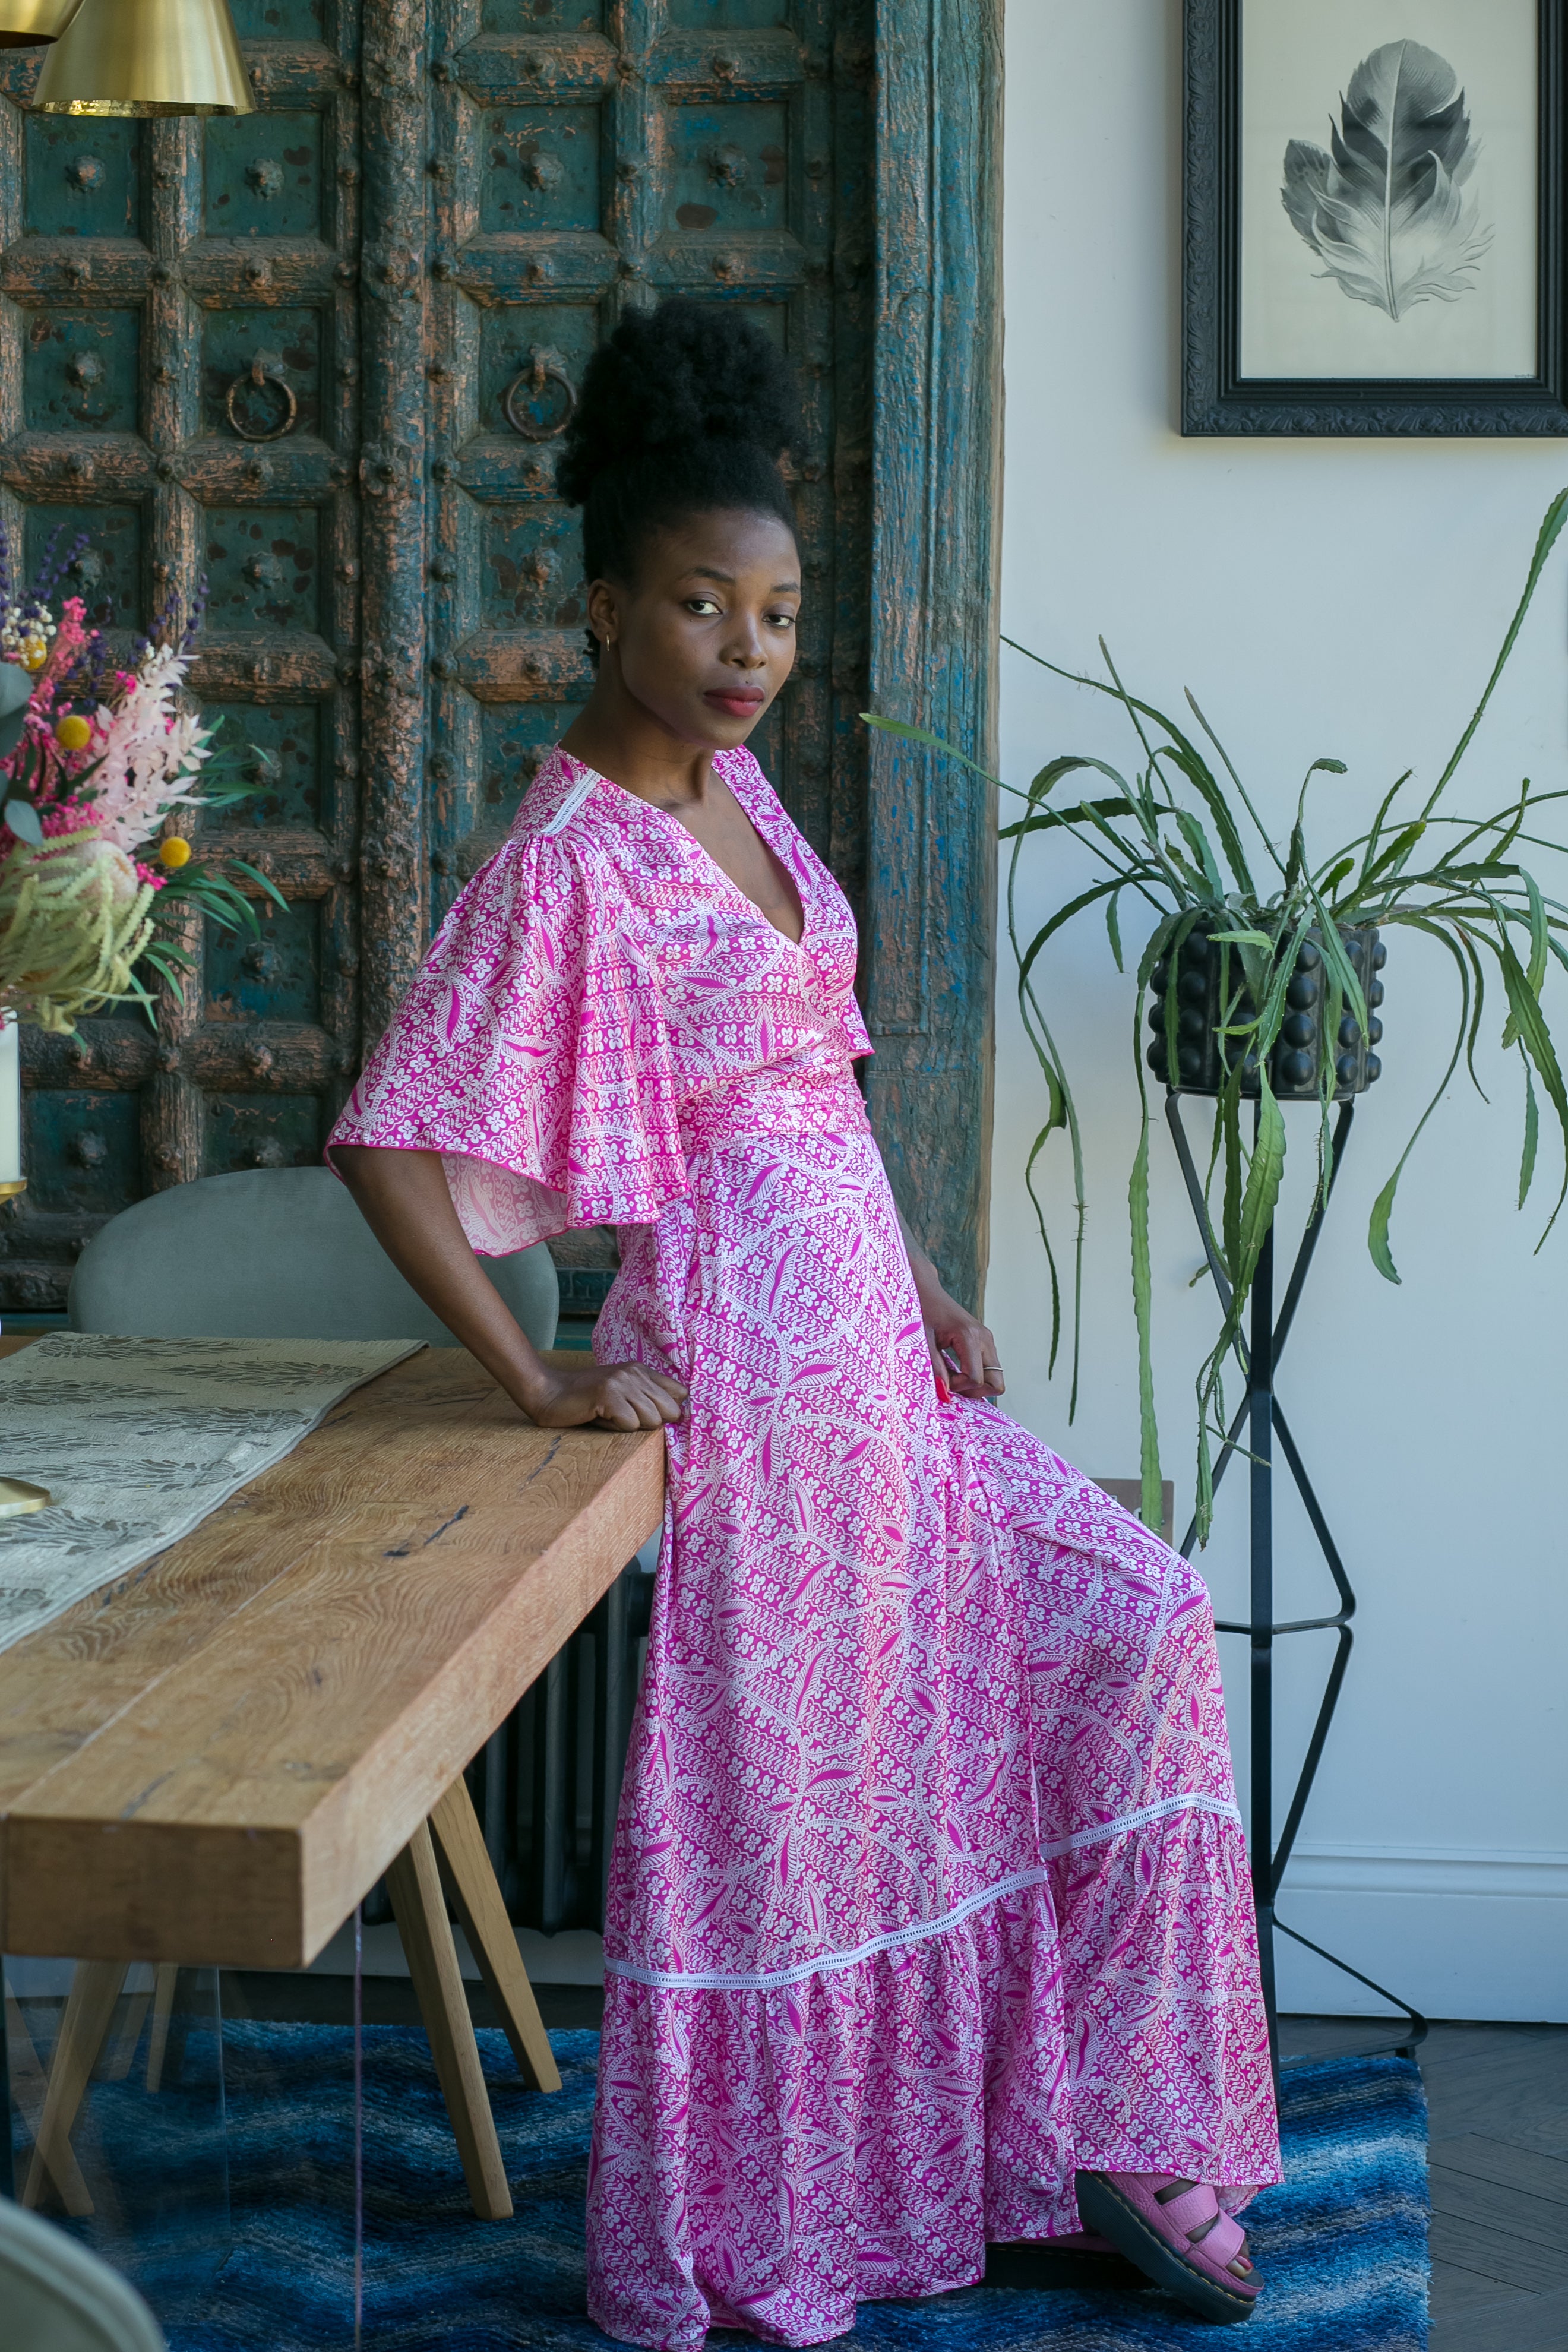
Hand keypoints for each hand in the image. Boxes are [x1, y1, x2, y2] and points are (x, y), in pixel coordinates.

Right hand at [522, 1358, 686, 1430]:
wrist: (549, 1392)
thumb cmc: (586, 1399)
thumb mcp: (621, 1392)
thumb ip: (646, 1398)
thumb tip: (678, 1416)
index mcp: (641, 1370)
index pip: (680, 1393)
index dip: (671, 1411)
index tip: (654, 1417)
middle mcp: (635, 1373)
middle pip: (671, 1411)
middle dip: (652, 1423)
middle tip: (625, 1418)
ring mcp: (621, 1382)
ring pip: (652, 1420)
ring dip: (631, 1426)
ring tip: (610, 1416)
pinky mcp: (608, 1395)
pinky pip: (630, 1424)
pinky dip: (616, 1428)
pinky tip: (600, 1417)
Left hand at [908, 1264, 1003, 1402]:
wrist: (927, 1291)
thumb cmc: (922, 1311)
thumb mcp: (922, 1340)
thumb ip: (934, 1367)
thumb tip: (944, 1393)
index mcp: (969, 1336)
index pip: (976, 1378)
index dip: (958, 1387)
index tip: (941, 1380)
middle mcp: (984, 1338)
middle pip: (996, 1382)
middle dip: (974, 1391)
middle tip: (952, 1384)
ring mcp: (987, 1340)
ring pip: (995, 1377)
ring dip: (974, 1384)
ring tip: (951, 1375)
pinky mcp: (985, 1342)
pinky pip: (989, 1369)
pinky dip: (975, 1376)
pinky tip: (955, 1370)